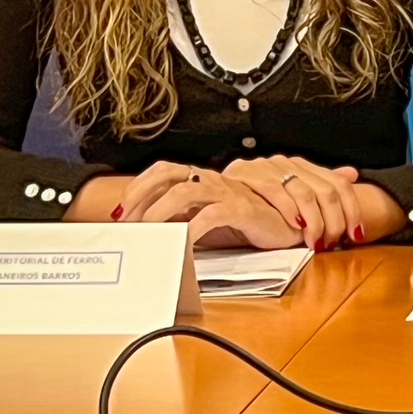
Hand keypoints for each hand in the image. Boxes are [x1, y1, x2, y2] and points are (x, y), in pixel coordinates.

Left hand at [113, 160, 302, 249]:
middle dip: (142, 195)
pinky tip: (183, 242)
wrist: (290, 226)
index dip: (140, 185)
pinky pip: (212, 215)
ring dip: (160, 211)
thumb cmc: (249, 224)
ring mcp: (228, 193)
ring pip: (185, 192)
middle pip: (169, 174)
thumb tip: (151, 232)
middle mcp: (213, 181)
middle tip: (128, 221)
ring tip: (148, 233)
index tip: (122, 209)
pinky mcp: (243, 210)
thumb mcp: (209, 220)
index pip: (164, 171)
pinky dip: (193, 229)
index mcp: (204, 181)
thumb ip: (185, 220)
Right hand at [221, 156, 368, 251]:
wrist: (211, 198)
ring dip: (317, 222)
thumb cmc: (253, 202)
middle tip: (334, 243)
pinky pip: (276, 191)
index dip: (352, 209)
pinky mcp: (247, 175)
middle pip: (328, 190)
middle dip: (336, 221)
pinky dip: (290, 211)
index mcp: (299, 166)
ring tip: (317, 242)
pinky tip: (296, 228)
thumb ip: (320, 184)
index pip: (338, 184)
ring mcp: (267, 167)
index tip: (357, 234)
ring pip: (307, 193)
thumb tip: (352, 173)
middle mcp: (286, 163)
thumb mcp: (291, 196)